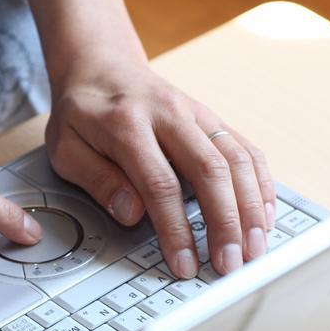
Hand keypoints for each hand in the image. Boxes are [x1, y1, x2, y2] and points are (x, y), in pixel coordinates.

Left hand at [47, 64, 274, 277]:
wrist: (100, 66)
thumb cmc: (81, 113)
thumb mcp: (66, 148)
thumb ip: (98, 180)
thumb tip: (133, 214)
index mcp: (127, 124)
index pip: (160, 184)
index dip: (176, 229)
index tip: (184, 264)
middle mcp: (170, 114)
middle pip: (210, 171)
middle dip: (225, 224)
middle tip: (229, 264)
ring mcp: (197, 114)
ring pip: (236, 160)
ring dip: (251, 209)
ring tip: (253, 249)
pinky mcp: (213, 119)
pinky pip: (246, 150)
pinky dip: (261, 184)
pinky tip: (263, 216)